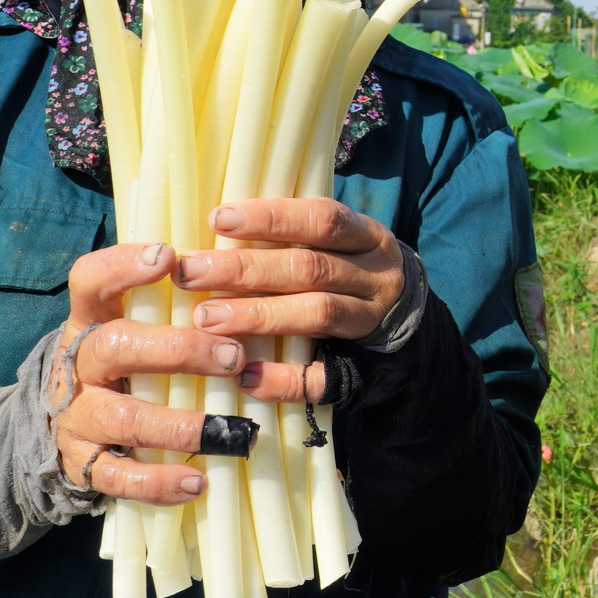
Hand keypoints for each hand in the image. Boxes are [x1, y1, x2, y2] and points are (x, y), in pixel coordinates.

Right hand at [52, 243, 249, 503]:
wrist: (54, 425)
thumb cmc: (121, 361)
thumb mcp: (130, 323)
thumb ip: (166, 300)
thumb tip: (235, 259)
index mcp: (90, 321)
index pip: (90, 281)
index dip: (122, 266)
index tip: (169, 257)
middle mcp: (78, 365)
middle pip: (115, 347)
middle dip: (178, 351)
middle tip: (233, 356)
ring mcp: (77, 416)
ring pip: (123, 418)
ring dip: (180, 426)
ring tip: (230, 431)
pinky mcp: (82, 463)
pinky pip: (118, 476)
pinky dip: (158, 483)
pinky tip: (198, 482)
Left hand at [171, 198, 406, 403]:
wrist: (406, 321)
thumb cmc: (348, 269)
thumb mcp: (335, 241)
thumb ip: (290, 234)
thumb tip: (214, 224)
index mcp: (368, 236)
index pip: (322, 220)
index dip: (272, 218)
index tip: (218, 219)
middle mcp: (376, 277)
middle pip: (310, 268)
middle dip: (246, 270)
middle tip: (191, 272)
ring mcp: (371, 322)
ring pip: (318, 314)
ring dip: (260, 315)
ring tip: (207, 317)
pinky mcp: (363, 368)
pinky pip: (323, 376)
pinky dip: (283, 379)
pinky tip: (245, 376)